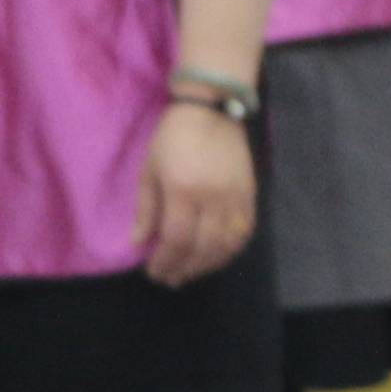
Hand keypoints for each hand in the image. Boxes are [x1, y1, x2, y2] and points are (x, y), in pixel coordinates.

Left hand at [135, 98, 257, 284]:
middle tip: (171, 279)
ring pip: (227, 244)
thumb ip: (146, 208)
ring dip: (208, 264)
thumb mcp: (150, 170)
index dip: (166, 261)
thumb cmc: (173, 139)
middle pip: (203, 247)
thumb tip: (139, 242)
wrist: (213, 113)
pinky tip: (217, 257)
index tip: (155, 272)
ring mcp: (236, 198)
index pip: (177, 238)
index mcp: (183, 190)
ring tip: (191, 272)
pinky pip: (245, 233)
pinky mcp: (251, 196)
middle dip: (185, 267)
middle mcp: (213, 199)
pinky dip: (231, 250)